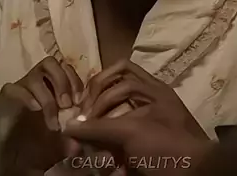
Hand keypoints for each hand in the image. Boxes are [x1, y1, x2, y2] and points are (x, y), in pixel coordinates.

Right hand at [0, 57, 83, 173]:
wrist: (14, 161)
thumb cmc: (41, 146)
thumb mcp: (63, 141)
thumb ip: (74, 133)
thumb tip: (83, 136)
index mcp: (53, 85)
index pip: (66, 68)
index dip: (74, 80)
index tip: (79, 100)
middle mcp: (38, 81)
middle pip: (50, 63)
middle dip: (62, 81)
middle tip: (66, 104)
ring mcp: (21, 87)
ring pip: (34, 76)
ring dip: (47, 96)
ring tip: (52, 117)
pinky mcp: (5, 97)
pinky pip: (15, 89)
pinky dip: (27, 97)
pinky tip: (35, 110)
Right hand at [64, 60, 212, 175]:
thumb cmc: (167, 146)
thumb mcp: (132, 132)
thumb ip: (99, 127)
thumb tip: (69, 125)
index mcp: (151, 90)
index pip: (119, 72)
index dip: (98, 85)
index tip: (83, 107)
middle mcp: (149, 104)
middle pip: (112, 98)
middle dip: (95, 116)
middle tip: (82, 130)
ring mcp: (147, 129)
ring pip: (114, 127)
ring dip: (102, 141)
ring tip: (97, 154)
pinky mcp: (144, 152)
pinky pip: (120, 152)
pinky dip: (112, 161)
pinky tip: (112, 170)